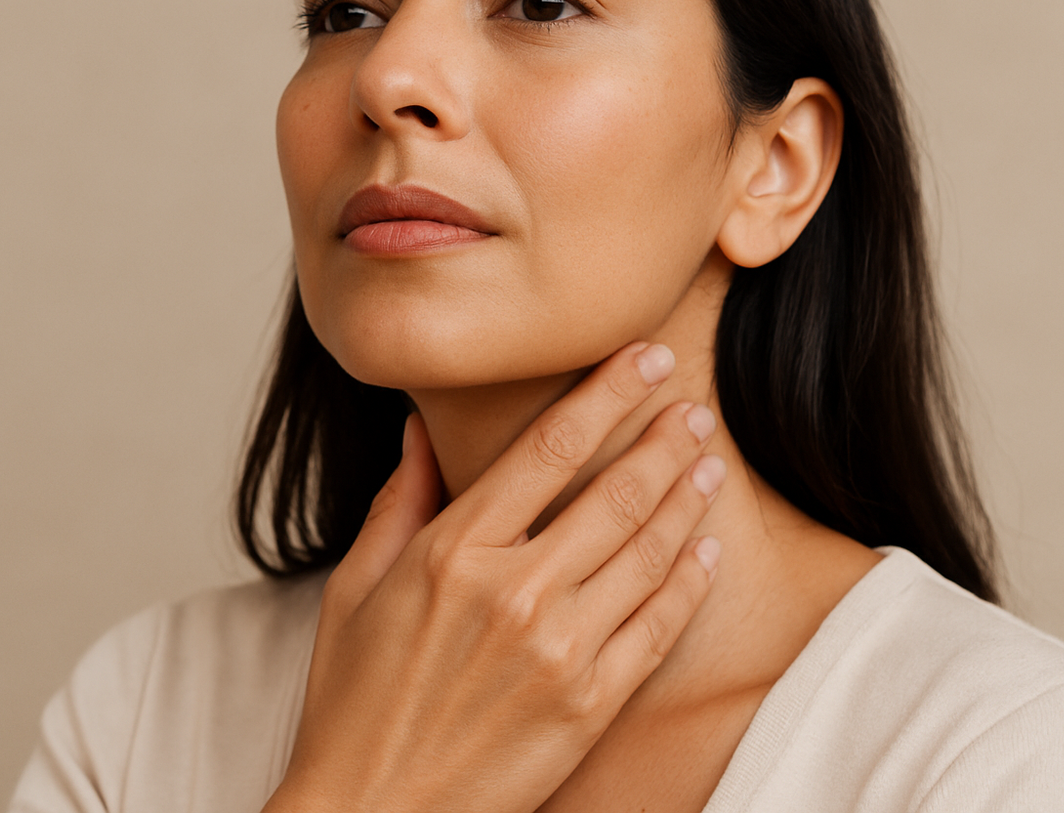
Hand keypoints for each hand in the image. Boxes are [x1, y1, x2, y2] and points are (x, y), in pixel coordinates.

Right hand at [266, 342, 724, 812]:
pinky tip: (706, 551)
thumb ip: (397, 501)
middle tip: (696, 407)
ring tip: (710, 463)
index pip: (549, 448)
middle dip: (665, 439)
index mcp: (452, 552)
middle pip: (615, 492)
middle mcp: (513, 591)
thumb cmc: (353, 703)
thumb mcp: (353, 589)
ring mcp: (559, 650)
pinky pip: (658, 628)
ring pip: (647, 553)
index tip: (645, 359)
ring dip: (688, 499)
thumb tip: (419, 427)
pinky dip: (689, 582)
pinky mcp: (590, 705)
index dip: (608, 394)